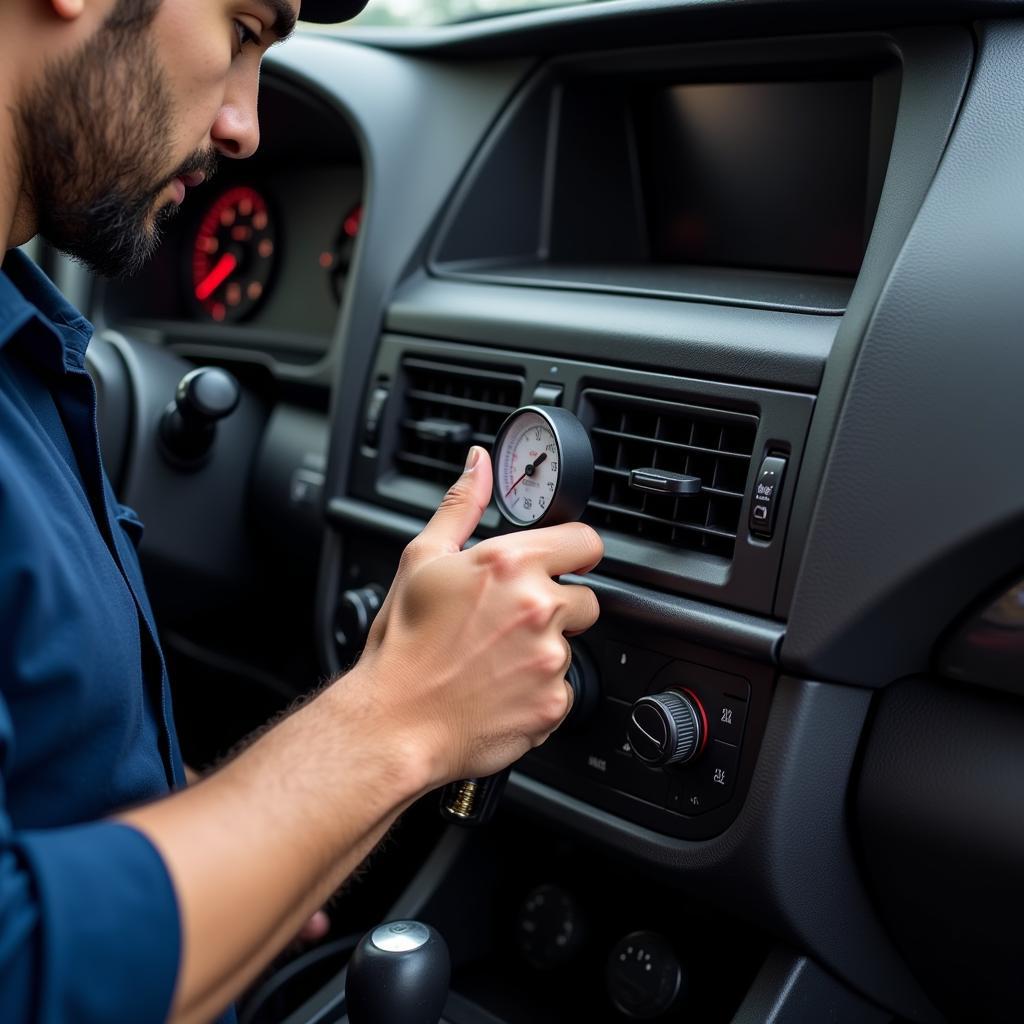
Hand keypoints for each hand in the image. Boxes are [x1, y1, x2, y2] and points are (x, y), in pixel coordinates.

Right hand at [350, 446, 602, 788]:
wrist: (395, 721)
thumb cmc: (403, 645)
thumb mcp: (422, 560)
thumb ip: (461, 505)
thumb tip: (478, 465)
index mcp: (510, 564)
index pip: (586, 542)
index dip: (573, 552)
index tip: (561, 565)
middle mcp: (538, 608)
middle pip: (586, 598)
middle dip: (557, 607)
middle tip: (510, 623)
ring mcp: (550, 658)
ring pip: (571, 646)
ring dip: (543, 651)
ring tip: (494, 660)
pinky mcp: (553, 703)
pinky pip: (562, 690)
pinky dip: (538, 692)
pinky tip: (500, 689)